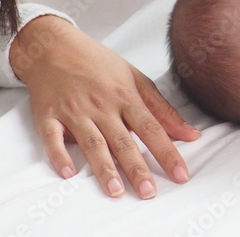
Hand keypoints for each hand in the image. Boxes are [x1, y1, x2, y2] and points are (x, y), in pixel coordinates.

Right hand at [10, 16, 199, 198]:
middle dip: (137, 168)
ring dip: (103, 167)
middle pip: (123, 140)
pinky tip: (68, 173)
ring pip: (91, 143)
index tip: (181, 174)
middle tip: (149, 193)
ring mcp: (74, 111)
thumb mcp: (136, 79)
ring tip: (115, 190)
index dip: (167, 152)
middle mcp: (102, 105)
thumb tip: (191, 133)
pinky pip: (52, 138)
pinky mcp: (48, 116)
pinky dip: (59, 155)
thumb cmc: (99, 63)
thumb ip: (163, 109)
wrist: (55, 46)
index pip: (152, 128)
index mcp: (126, 96)